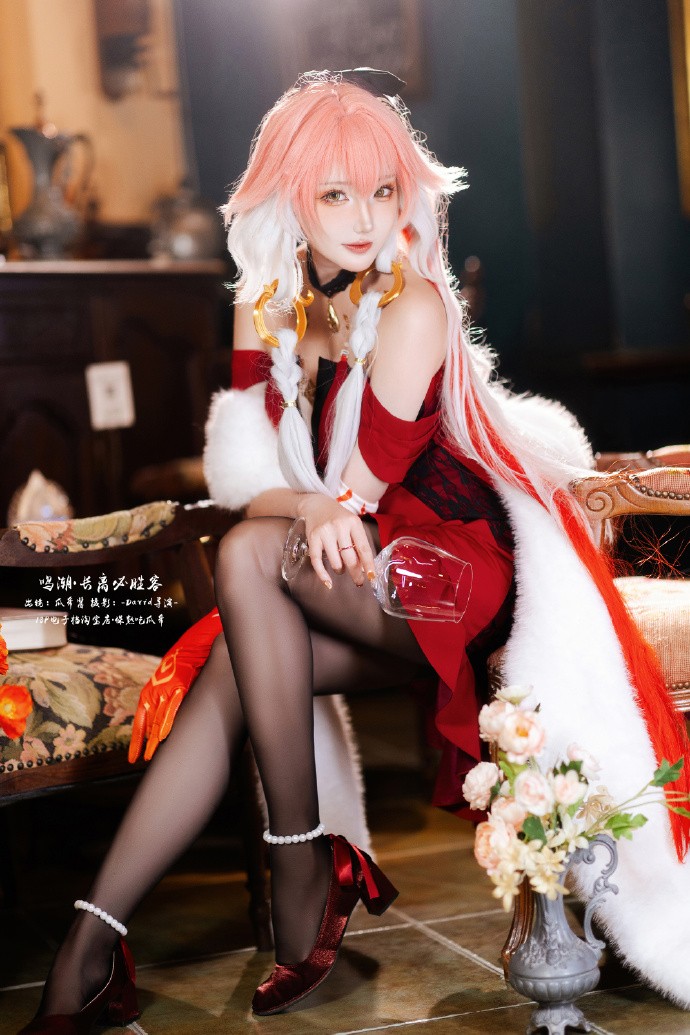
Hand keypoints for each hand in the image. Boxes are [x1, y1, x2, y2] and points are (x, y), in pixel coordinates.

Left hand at [128, 609, 222, 762]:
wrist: (207, 631)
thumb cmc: (197, 649)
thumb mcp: (184, 673)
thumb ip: (180, 692)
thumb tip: (182, 711)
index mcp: (157, 684)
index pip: (144, 714)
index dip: (140, 734)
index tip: (136, 753)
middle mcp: (159, 684)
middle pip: (148, 718)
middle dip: (144, 741)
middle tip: (139, 760)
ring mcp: (168, 682)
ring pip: (158, 715)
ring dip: (154, 736)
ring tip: (151, 755)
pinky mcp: (180, 680)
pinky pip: (173, 705)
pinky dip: (168, 720)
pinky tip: (164, 736)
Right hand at [296, 493, 375, 587]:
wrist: (316, 504)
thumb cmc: (339, 518)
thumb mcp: (352, 525)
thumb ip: (358, 543)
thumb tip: (364, 568)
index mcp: (353, 523)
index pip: (363, 548)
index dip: (368, 565)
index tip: (372, 577)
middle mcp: (339, 527)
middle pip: (350, 557)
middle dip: (355, 573)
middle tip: (359, 582)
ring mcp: (325, 532)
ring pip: (335, 561)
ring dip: (340, 570)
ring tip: (341, 570)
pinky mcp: (312, 538)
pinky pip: (317, 561)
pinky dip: (322, 574)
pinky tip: (328, 582)